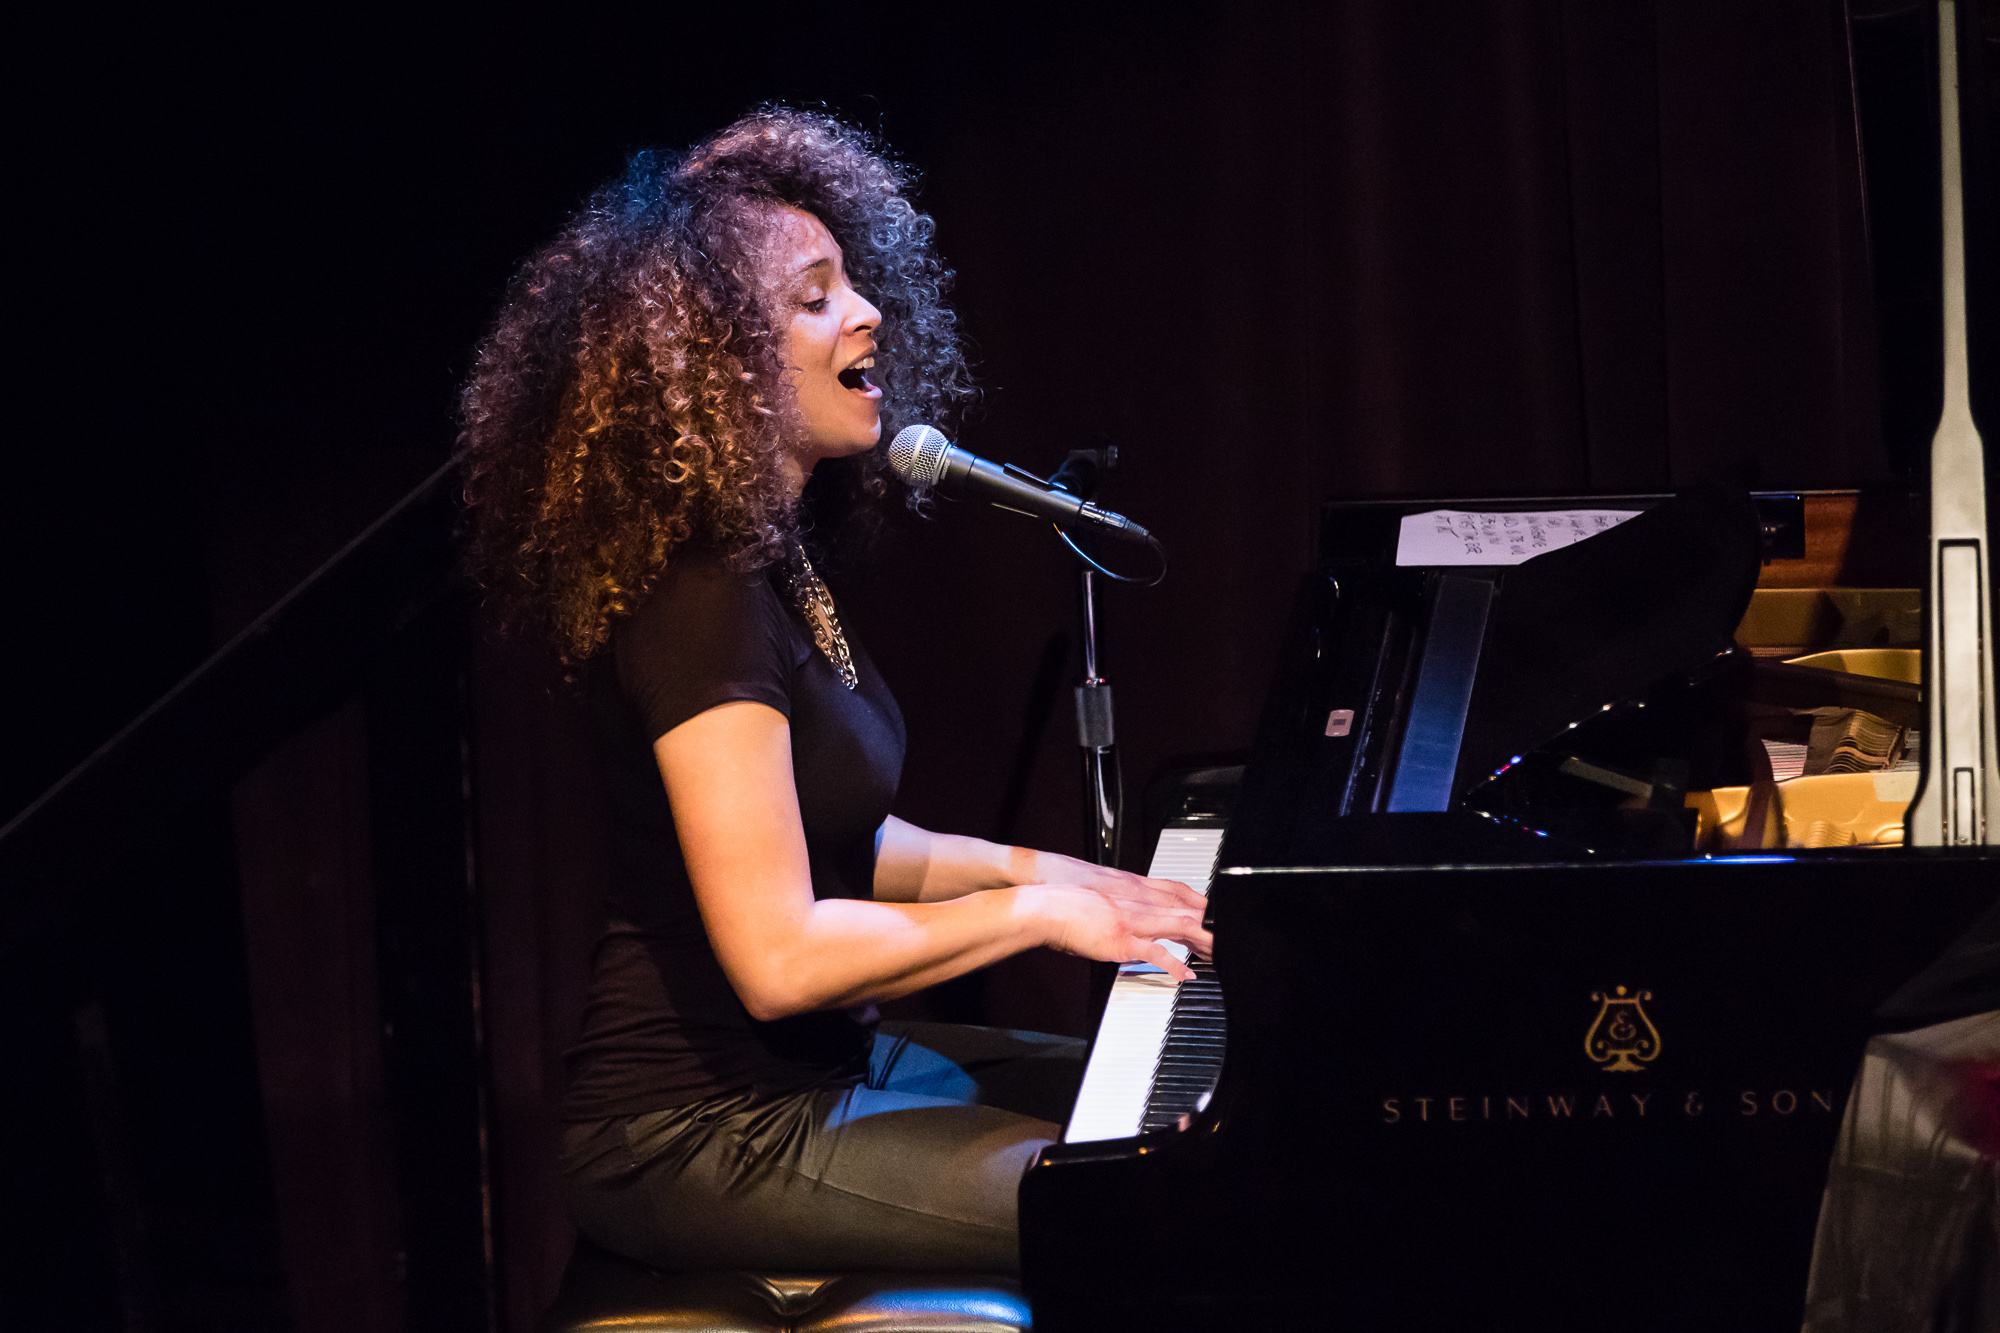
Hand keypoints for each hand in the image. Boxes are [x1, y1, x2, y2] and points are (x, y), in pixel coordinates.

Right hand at [1019, 884, 1210, 980]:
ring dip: (1204, 940)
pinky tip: (1187, 975)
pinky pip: (1155, 953)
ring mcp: (1134, 920)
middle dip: (1212, 923)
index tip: (1214, 916)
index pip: (1180, 893)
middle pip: (1188, 909)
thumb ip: (1122, 902)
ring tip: (1219, 954)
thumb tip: (1131, 913)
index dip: (1201, 905)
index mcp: (1136, 889)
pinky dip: (1175, 965)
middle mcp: (1140, 902)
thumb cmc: (1069, 901)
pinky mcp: (1123, 940)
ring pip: (1181, 925)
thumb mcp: (1103, 894)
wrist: (1047, 905)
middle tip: (1226, 939)